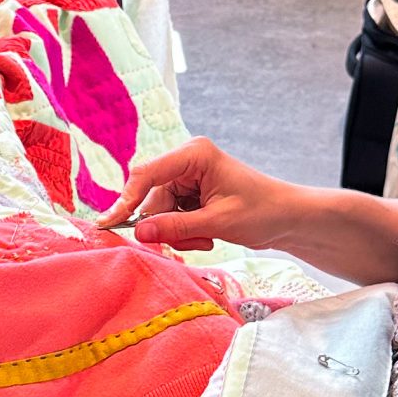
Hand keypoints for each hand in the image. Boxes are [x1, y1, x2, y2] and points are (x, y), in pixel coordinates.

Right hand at [96, 140, 297, 252]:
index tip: (109, 224)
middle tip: (193, 241)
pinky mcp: (190, 195)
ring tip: (208, 239)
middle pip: (151, 198)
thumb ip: (176, 227)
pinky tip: (207, 236)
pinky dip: (184, 233)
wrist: (288, 219)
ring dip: (178, 233)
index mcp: (194, 155)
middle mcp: (186, 162)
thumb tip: (138, 232)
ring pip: (159, 213)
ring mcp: (187, 179)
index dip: (126, 200)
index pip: (147, 175)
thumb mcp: (217, 223)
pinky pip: (171, 219)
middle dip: (166, 226)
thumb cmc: (262, 211)